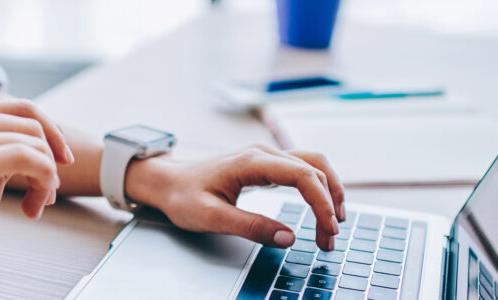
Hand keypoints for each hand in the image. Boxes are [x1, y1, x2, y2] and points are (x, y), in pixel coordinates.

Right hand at [0, 99, 74, 275]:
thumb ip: (12, 144)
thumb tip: (58, 133)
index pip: (24, 108)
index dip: (54, 133)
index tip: (63, 162)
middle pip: (33, 127)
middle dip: (51, 162)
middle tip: (46, 195)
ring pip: (34, 146)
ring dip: (47, 179)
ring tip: (37, 204)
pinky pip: (26, 159)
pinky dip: (42, 183)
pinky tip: (33, 209)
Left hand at [126, 144, 344, 250]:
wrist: (166, 181)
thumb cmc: (183, 196)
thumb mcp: (212, 218)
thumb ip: (251, 227)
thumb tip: (289, 238)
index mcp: (251, 162)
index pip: (303, 176)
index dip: (321, 203)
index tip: (328, 230)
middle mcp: (263, 153)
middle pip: (314, 169)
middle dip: (329, 203)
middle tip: (331, 238)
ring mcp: (265, 156)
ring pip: (313, 166)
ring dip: (328, 193)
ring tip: (331, 226)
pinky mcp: (265, 164)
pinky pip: (302, 170)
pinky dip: (317, 188)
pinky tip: (320, 209)